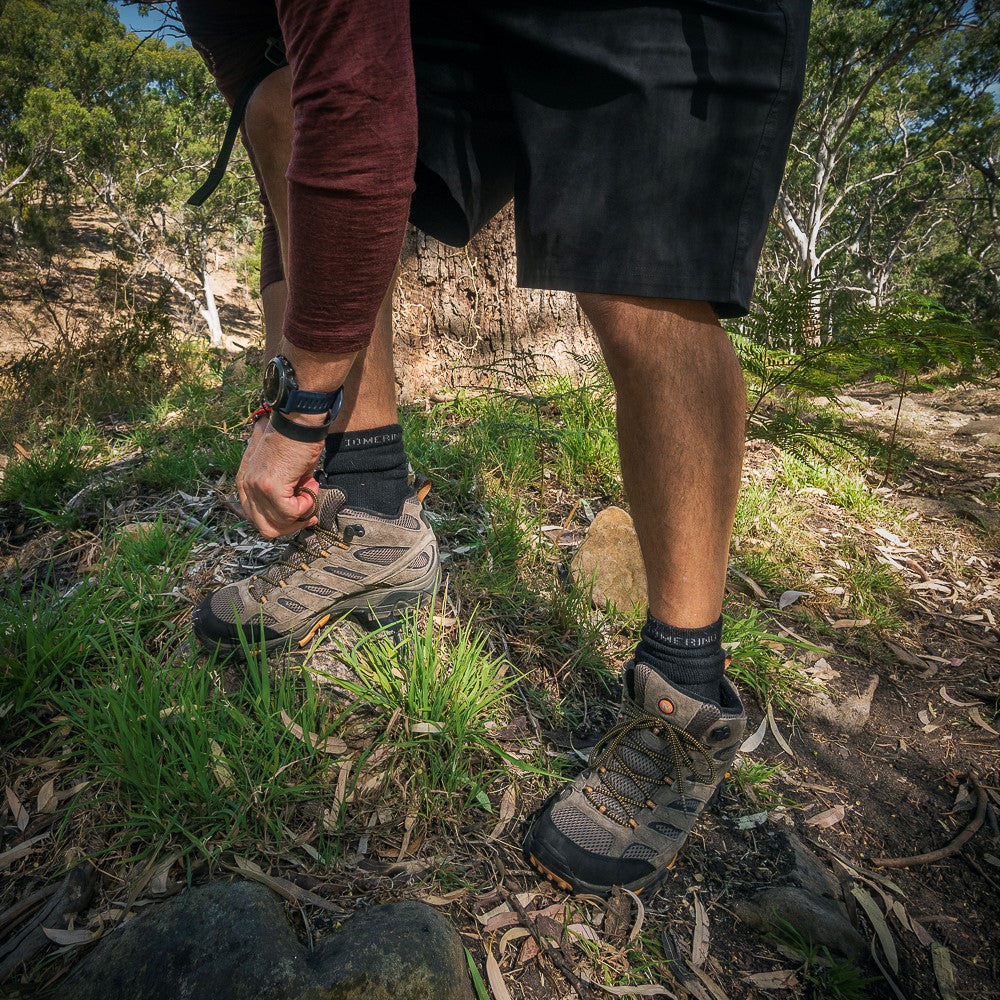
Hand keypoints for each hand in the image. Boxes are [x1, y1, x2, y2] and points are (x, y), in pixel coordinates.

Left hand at [236, 419, 323, 537]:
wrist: (298, 422)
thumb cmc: (293, 439)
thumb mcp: (280, 468)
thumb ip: (279, 489)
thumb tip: (294, 505)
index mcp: (245, 481)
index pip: (258, 518)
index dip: (282, 522)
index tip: (302, 515)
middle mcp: (246, 486)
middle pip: (266, 527)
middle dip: (291, 525)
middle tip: (309, 513)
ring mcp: (257, 488)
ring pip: (278, 523)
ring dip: (300, 512)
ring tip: (310, 490)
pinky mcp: (270, 487)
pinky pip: (290, 513)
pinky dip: (305, 505)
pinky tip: (311, 487)